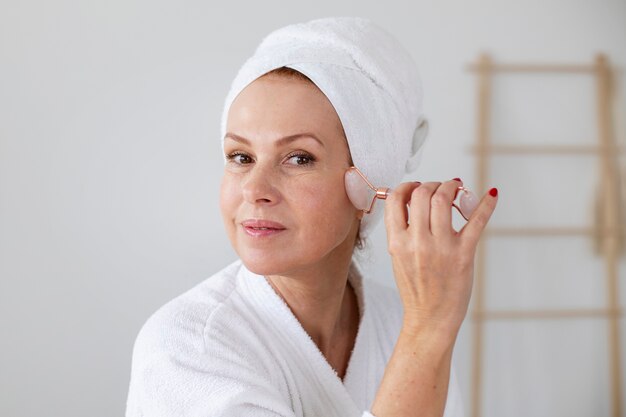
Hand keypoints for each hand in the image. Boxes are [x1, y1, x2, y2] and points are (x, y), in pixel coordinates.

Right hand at [383, 179, 497, 335]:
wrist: (430, 318)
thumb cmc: (416, 288)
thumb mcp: (398, 257)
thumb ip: (402, 230)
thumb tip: (411, 200)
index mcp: (397, 242)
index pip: (397, 199)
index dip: (407, 186)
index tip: (416, 187)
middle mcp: (417, 242)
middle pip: (422, 193)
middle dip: (433, 184)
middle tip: (441, 189)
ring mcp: (441, 247)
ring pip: (444, 199)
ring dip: (452, 187)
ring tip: (457, 190)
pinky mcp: (463, 254)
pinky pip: (476, 221)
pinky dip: (485, 204)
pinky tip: (491, 195)